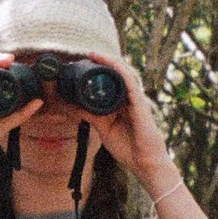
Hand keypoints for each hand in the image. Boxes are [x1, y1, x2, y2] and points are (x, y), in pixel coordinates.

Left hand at [79, 54, 176, 186]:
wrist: (144, 163)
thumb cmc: (129, 148)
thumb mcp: (104, 129)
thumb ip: (91, 116)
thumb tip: (73, 106)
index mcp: (121, 104)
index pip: (110, 82)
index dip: (99, 71)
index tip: (83, 64)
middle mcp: (129, 99)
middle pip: (117, 75)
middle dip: (102, 63)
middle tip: (86, 55)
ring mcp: (135, 100)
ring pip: (123, 74)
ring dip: (109, 62)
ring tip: (94, 54)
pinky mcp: (140, 103)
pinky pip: (129, 82)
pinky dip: (119, 71)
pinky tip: (109, 64)